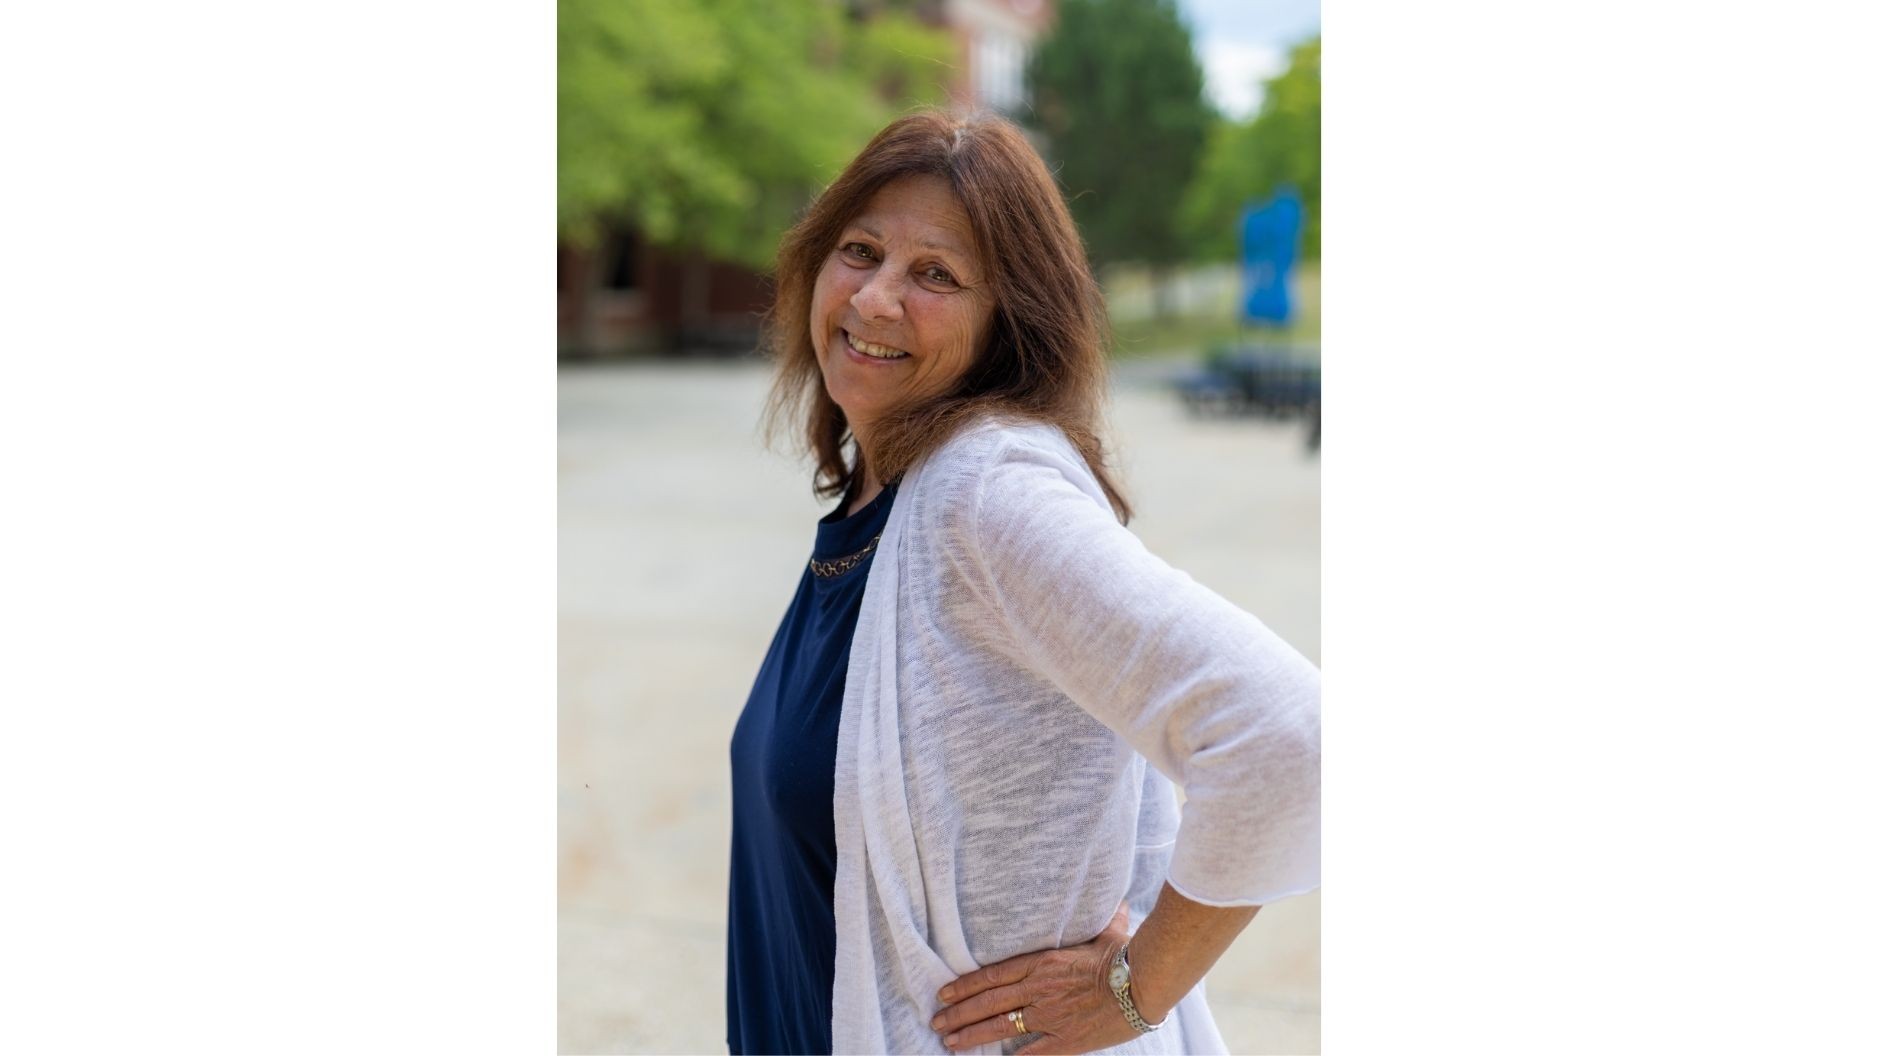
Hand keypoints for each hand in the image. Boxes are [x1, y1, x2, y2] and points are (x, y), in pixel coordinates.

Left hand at [931, 903, 1139, 1054]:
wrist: (1145, 984)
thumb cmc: (1127, 955)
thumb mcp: (1109, 931)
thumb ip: (1103, 918)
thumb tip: (1118, 903)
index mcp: (1043, 962)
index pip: (992, 975)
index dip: (965, 985)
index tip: (944, 992)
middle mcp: (1039, 989)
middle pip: (988, 1001)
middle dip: (958, 1012)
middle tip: (936, 1021)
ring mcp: (1050, 1016)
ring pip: (1000, 1027)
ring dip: (972, 1035)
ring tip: (949, 1042)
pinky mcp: (1065, 1040)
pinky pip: (1031, 1054)